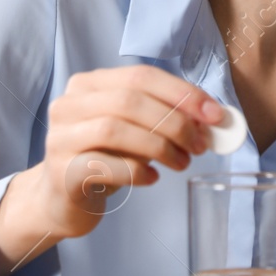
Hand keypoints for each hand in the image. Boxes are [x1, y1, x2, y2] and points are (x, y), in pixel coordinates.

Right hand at [0, 65, 223, 275]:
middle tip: (201, 145)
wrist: (61, 199)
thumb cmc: (104, 159)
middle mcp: (69, 104)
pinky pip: (104, 165)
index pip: (141, 76)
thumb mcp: (133, 132)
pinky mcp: (61, 171)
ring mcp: (61, 136)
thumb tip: (212, 119)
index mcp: (89, 84)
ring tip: (181, 163)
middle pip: (130, 100)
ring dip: (160, 146)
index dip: (182, 93)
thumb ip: (164, 118)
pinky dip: (137, 170)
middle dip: (175, 121)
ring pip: (115, 129)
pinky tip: (152, 178)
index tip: (215, 115)